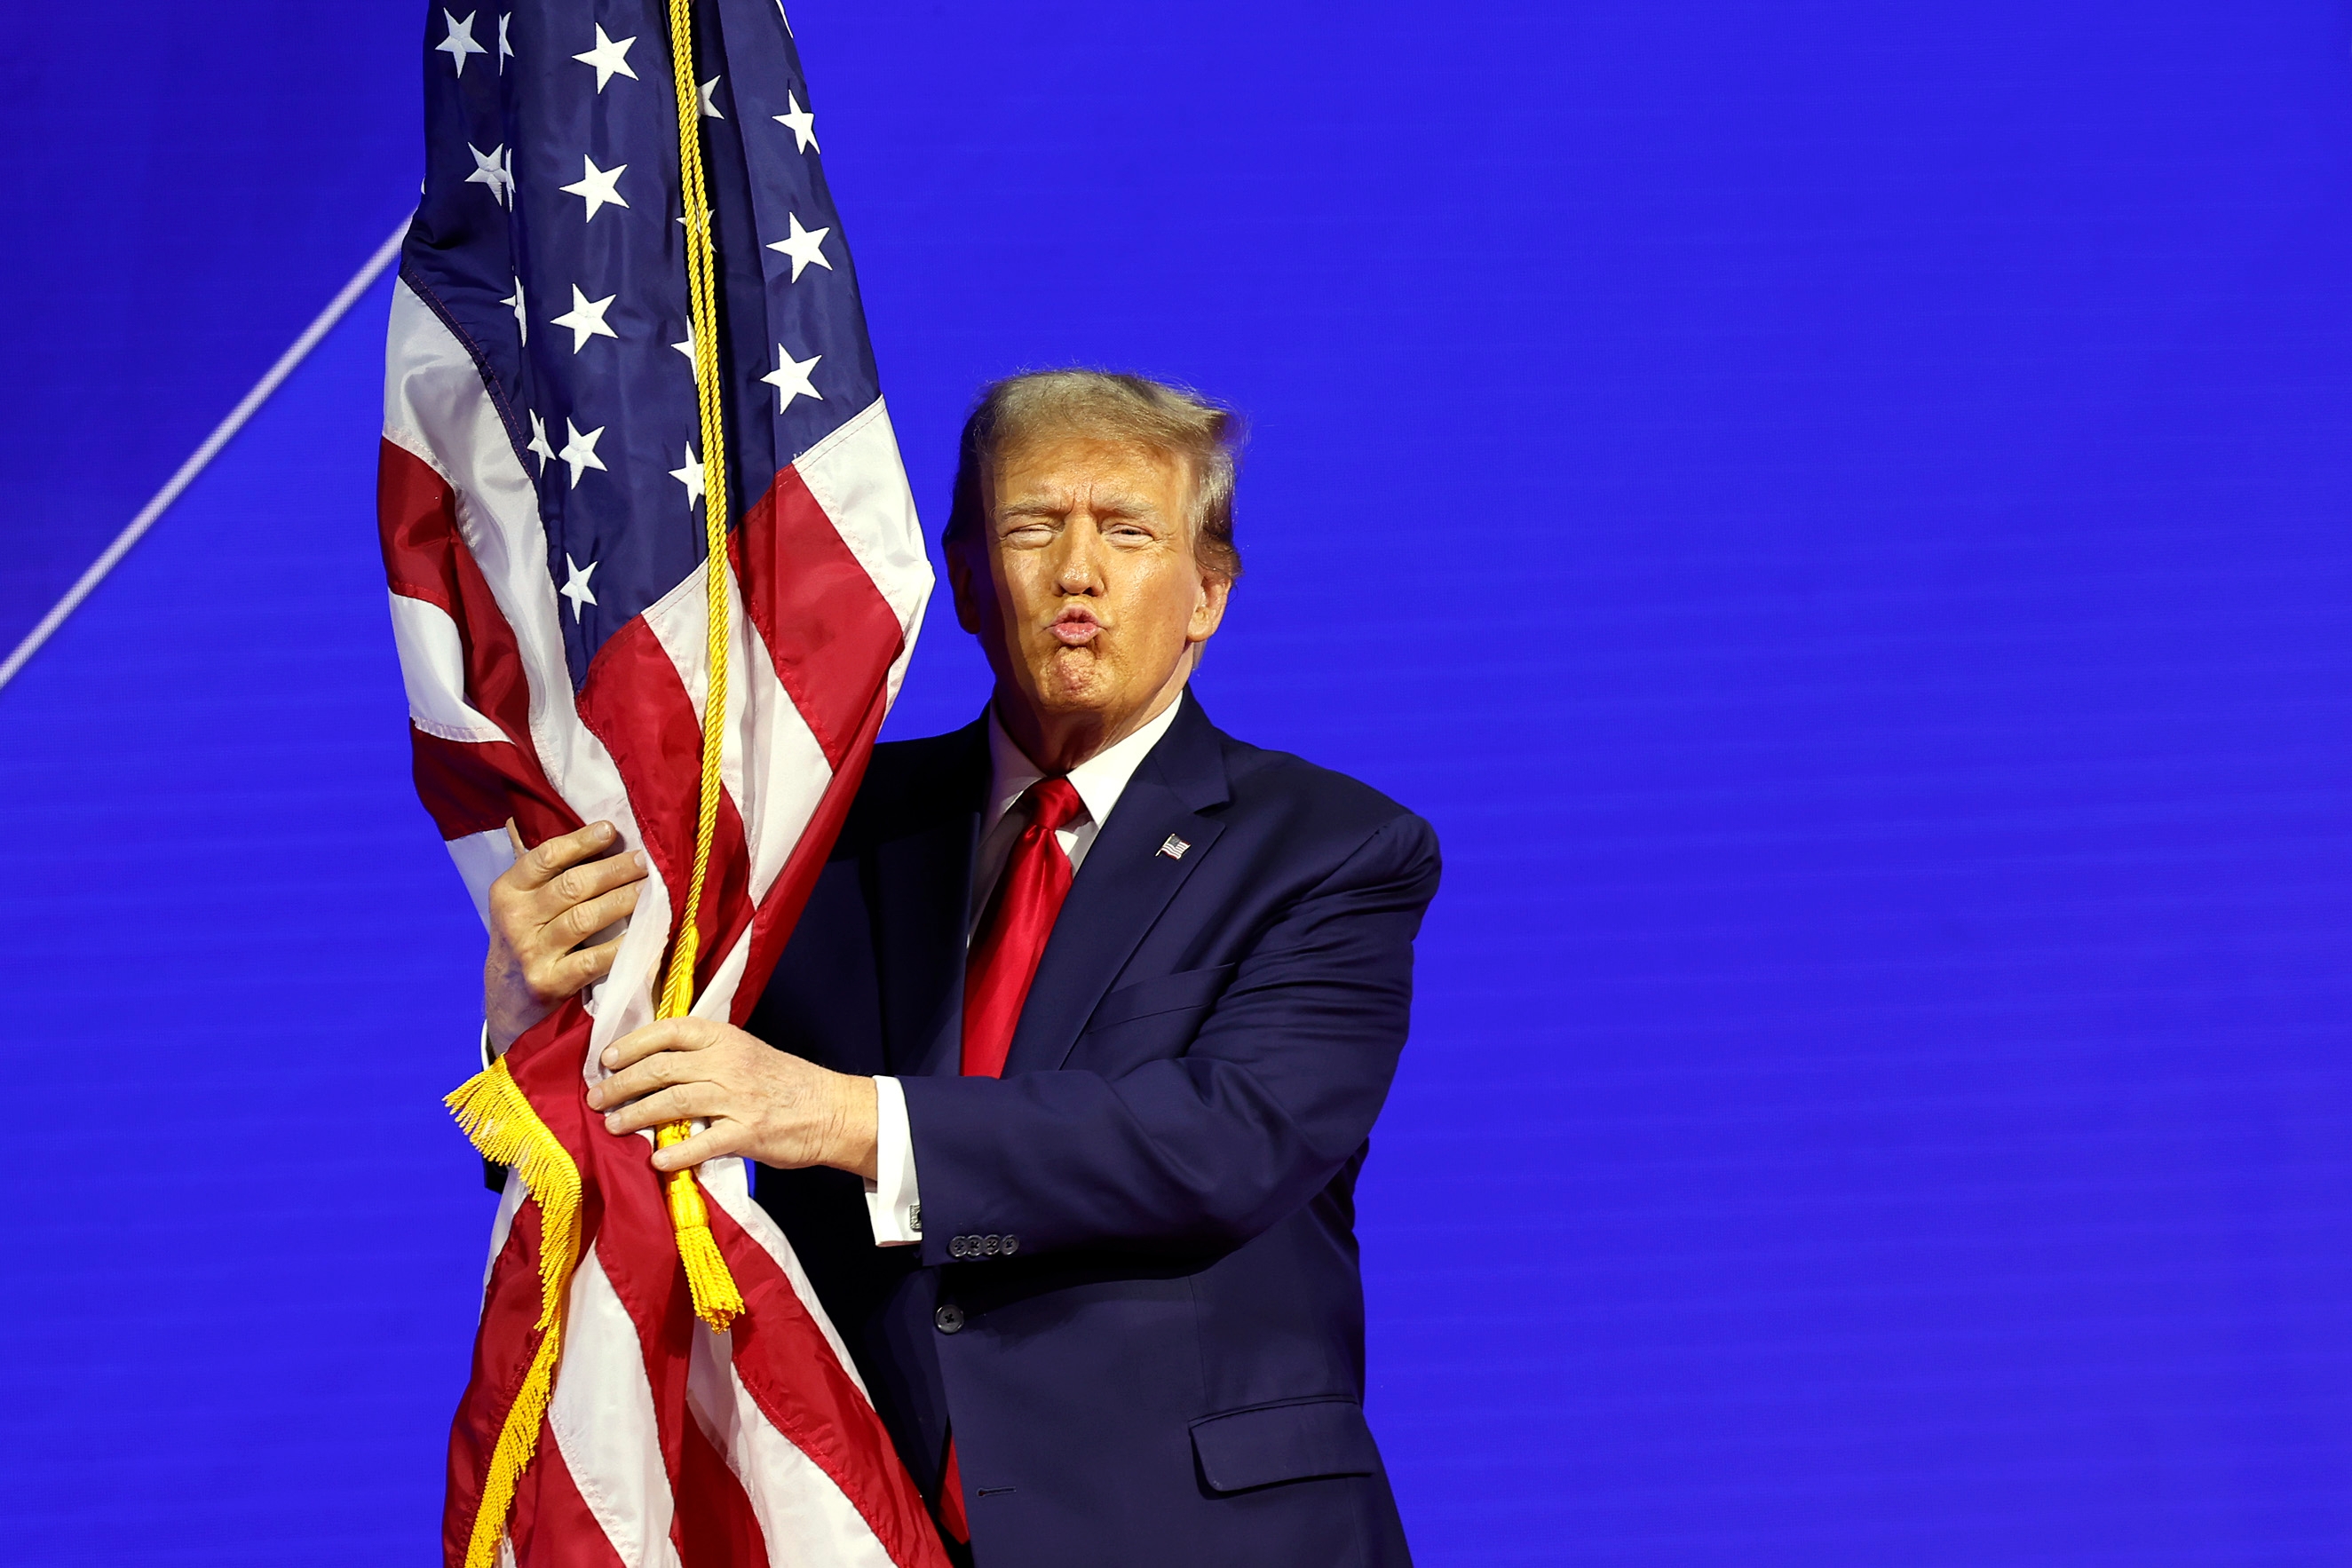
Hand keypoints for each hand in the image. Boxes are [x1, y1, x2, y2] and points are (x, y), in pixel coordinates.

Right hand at [484, 819, 647, 1049]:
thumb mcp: (522, 903)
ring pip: (585, 918)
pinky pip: (595, 959)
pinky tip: (646, 934)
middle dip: (614, 870)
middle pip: (572, 886)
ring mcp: (531, 952)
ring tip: (650, 890)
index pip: (546, 857)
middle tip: (644, 861)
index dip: (581, 841)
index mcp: (507, 891)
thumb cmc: (527, 938)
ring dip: (623, 901)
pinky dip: (624, 946)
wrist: (507, 999)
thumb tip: (594, 830)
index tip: (611, 830)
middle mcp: (515, 920)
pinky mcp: (550, 983)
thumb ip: (547, 871)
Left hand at [588, 1017, 879, 1180]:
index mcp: (725, 1038)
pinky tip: (656, 1160)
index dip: (632, 1044)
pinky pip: (703, 1142)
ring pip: (674, 1102)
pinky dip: (676, 1152)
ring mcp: (738, 1097)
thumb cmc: (783, 1082)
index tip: (606, 1059)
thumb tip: (652, 1067)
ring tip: (612, 1126)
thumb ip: (704, 1056)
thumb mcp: (745, 1052)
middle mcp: (728, 1063)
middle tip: (596, 1099)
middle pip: (661, 1068)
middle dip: (622, 1084)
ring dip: (636, 1115)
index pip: (669, 1031)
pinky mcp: (748, 1132)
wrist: (830, 1109)